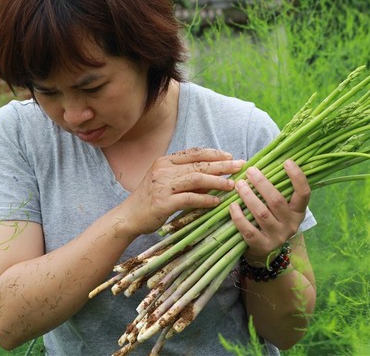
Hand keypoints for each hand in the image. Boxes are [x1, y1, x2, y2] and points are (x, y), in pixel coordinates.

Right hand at [125, 148, 243, 235]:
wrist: (129, 216)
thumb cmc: (150, 200)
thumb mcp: (167, 183)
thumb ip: (187, 178)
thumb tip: (215, 178)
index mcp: (164, 161)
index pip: (194, 153)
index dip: (214, 154)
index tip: (230, 156)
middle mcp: (163, 170)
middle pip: (198, 164)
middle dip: (222, 165)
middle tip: (240, 166)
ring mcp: (162, 185)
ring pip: (196, 179)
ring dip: (217, 181)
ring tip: (231, 185)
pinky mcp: (163, 202)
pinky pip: (190, 198)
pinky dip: (205, 199)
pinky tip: (216, 201)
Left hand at [229, 160, 309, 265]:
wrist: (265, 252)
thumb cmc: (271, 220)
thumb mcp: (279, 208)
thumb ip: (275, 190)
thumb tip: (262, 164)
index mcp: (298, 212)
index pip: (304, 194)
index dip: (297, 177)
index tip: (287, 162)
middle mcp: (290, 224)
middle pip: (277, 201)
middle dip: (262, 184)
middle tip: (250, 171)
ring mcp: (277, 237)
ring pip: (262, 214)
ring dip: (248, 196)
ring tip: (238, 184)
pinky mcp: (262, 246)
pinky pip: (248, 230)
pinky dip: (238, 216)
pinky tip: (232, 205)